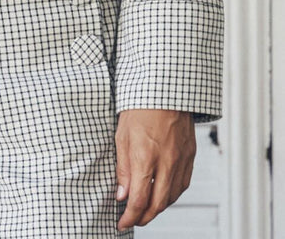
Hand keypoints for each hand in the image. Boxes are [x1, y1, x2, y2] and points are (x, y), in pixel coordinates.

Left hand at [115, 108, 195, 230]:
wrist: (165, 88)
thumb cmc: (140, 107)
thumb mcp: (121, 135)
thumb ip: (122, 168)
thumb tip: (122, 194)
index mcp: (145, 156)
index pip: (138, 199)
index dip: (129, 216)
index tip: (122, 222)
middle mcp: (166, 162)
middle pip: (157, 204)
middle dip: (144, 218)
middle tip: (133, 220)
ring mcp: (181, 159)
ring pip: (172, 197)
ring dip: (158, 208)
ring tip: (146, 209)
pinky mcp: (190, 155)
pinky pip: (182, 184)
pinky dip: (172, 195)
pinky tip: (162, 194)